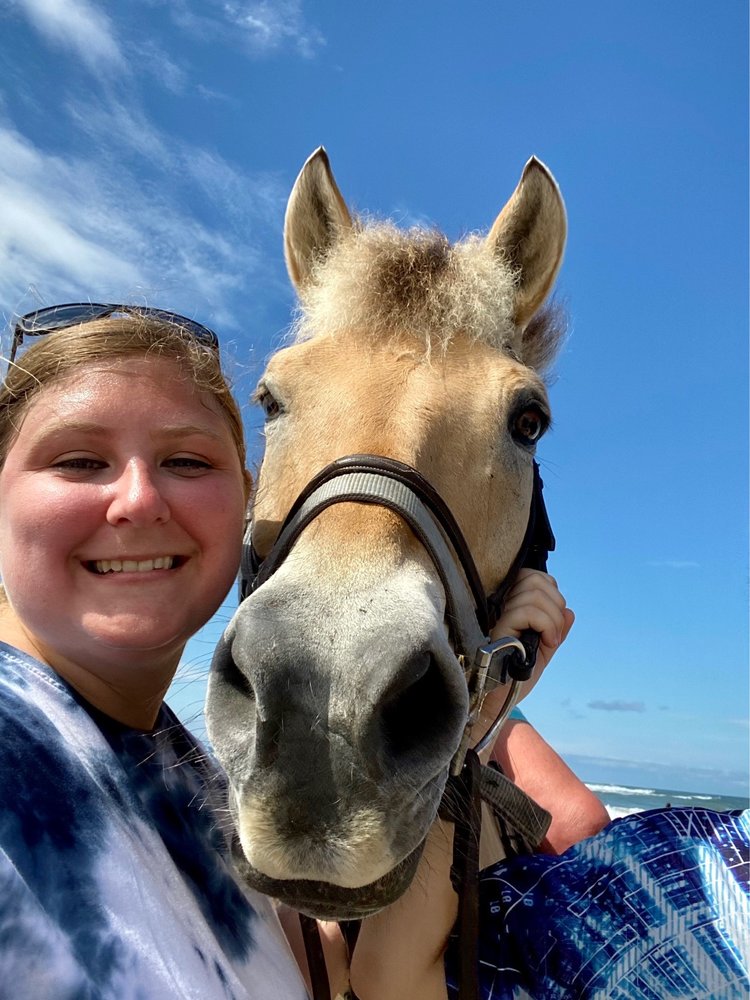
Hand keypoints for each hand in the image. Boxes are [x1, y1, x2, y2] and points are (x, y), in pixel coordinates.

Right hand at [476, 570, 573, 740]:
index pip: (534, 576)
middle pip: (535, 579)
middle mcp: (505, 607)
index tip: (553, 620)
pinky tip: (547, 642)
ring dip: (552, 618)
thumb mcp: (544, 651)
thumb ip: (556, 630)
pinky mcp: (500, 629)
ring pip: (534, 593)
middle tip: (553, 632)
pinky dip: (546, 624)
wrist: (502, 700)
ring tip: (550, 640)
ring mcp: (501, 616)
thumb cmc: (517, 677)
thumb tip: (568, 612)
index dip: (551, 590)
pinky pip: (527, 611)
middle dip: (555, 603)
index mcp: (514, 606)